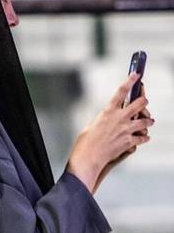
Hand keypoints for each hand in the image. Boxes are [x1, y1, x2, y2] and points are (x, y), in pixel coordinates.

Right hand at [66, 73, 153, 192]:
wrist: (89, 157)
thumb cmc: (86, 142)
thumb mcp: (92, 124)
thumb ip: (104, 118)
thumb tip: (111, 117)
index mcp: (108, 111)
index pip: (122, 91)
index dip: (130, 81)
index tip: (137, 75)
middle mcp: (119, 118)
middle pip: (141, 103)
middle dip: (144, 102)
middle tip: (144, 103)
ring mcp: (126, 130)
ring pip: (146, 121)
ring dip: (148, 121)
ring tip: (148, 122)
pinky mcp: (130, 141)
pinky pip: (144, 137)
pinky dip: (144, 137)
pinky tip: (143, 137)